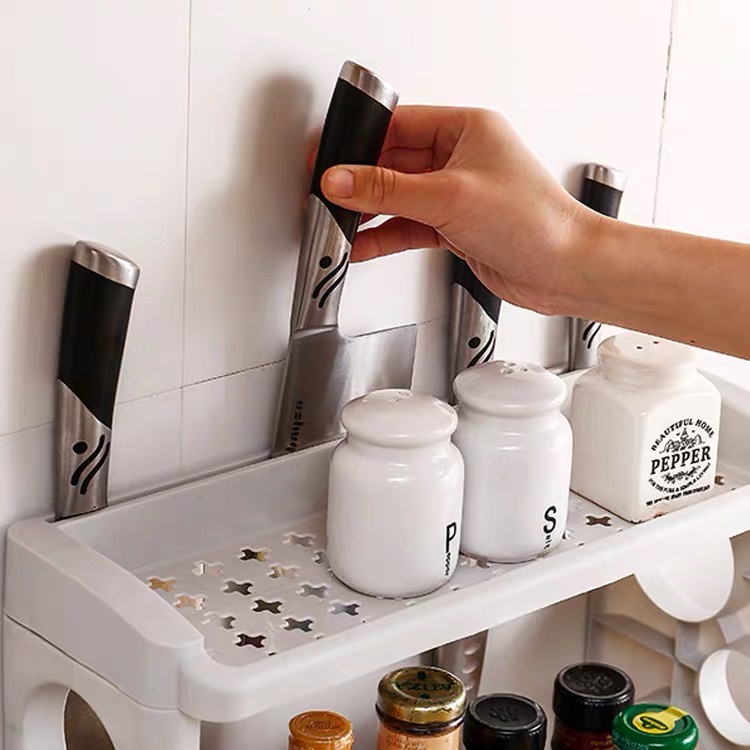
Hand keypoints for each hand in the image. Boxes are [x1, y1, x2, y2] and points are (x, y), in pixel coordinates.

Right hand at [312, 106, 591, 315]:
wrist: (564, 270)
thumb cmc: (535, 221)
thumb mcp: (450, 196)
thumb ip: (388, 190)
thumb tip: (343, 179)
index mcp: (466, 129)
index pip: (399, 126)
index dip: (360, 143)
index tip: (330, 159)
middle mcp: (461, 159)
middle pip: (394, 164)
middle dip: (361, 183)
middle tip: (330, 196)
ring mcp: (457, 195)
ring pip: (399, 199)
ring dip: (370, 213)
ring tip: (339, 223)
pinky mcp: (455, 228)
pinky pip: (409, 227)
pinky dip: (385, 236)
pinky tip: (363, 245)